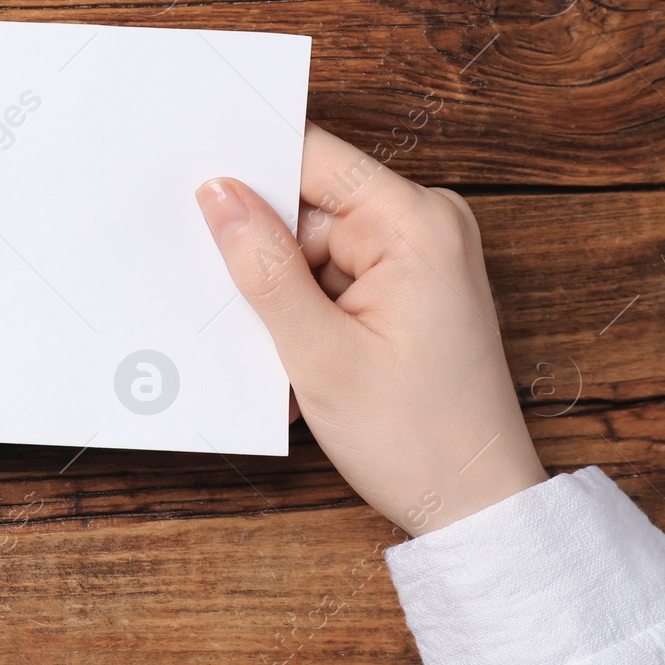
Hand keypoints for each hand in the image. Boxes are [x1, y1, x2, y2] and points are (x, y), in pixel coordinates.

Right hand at [197, 123, 545, 535]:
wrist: (476, 507)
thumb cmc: (418, 439)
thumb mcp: (320, 354)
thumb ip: (263, 266)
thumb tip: (218, 193)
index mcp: (417, 223)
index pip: (312, 157)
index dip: (248, 168)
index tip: (189, 184)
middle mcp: (426, 224)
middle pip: (307, 203)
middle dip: (261, 249)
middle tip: (237, 304)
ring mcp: (419, 256)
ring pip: (310, 244)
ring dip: (281, 292)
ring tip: (284, 350)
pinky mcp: (408, 285)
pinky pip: (331, 273)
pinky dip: (304, 311)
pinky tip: (301, 357)